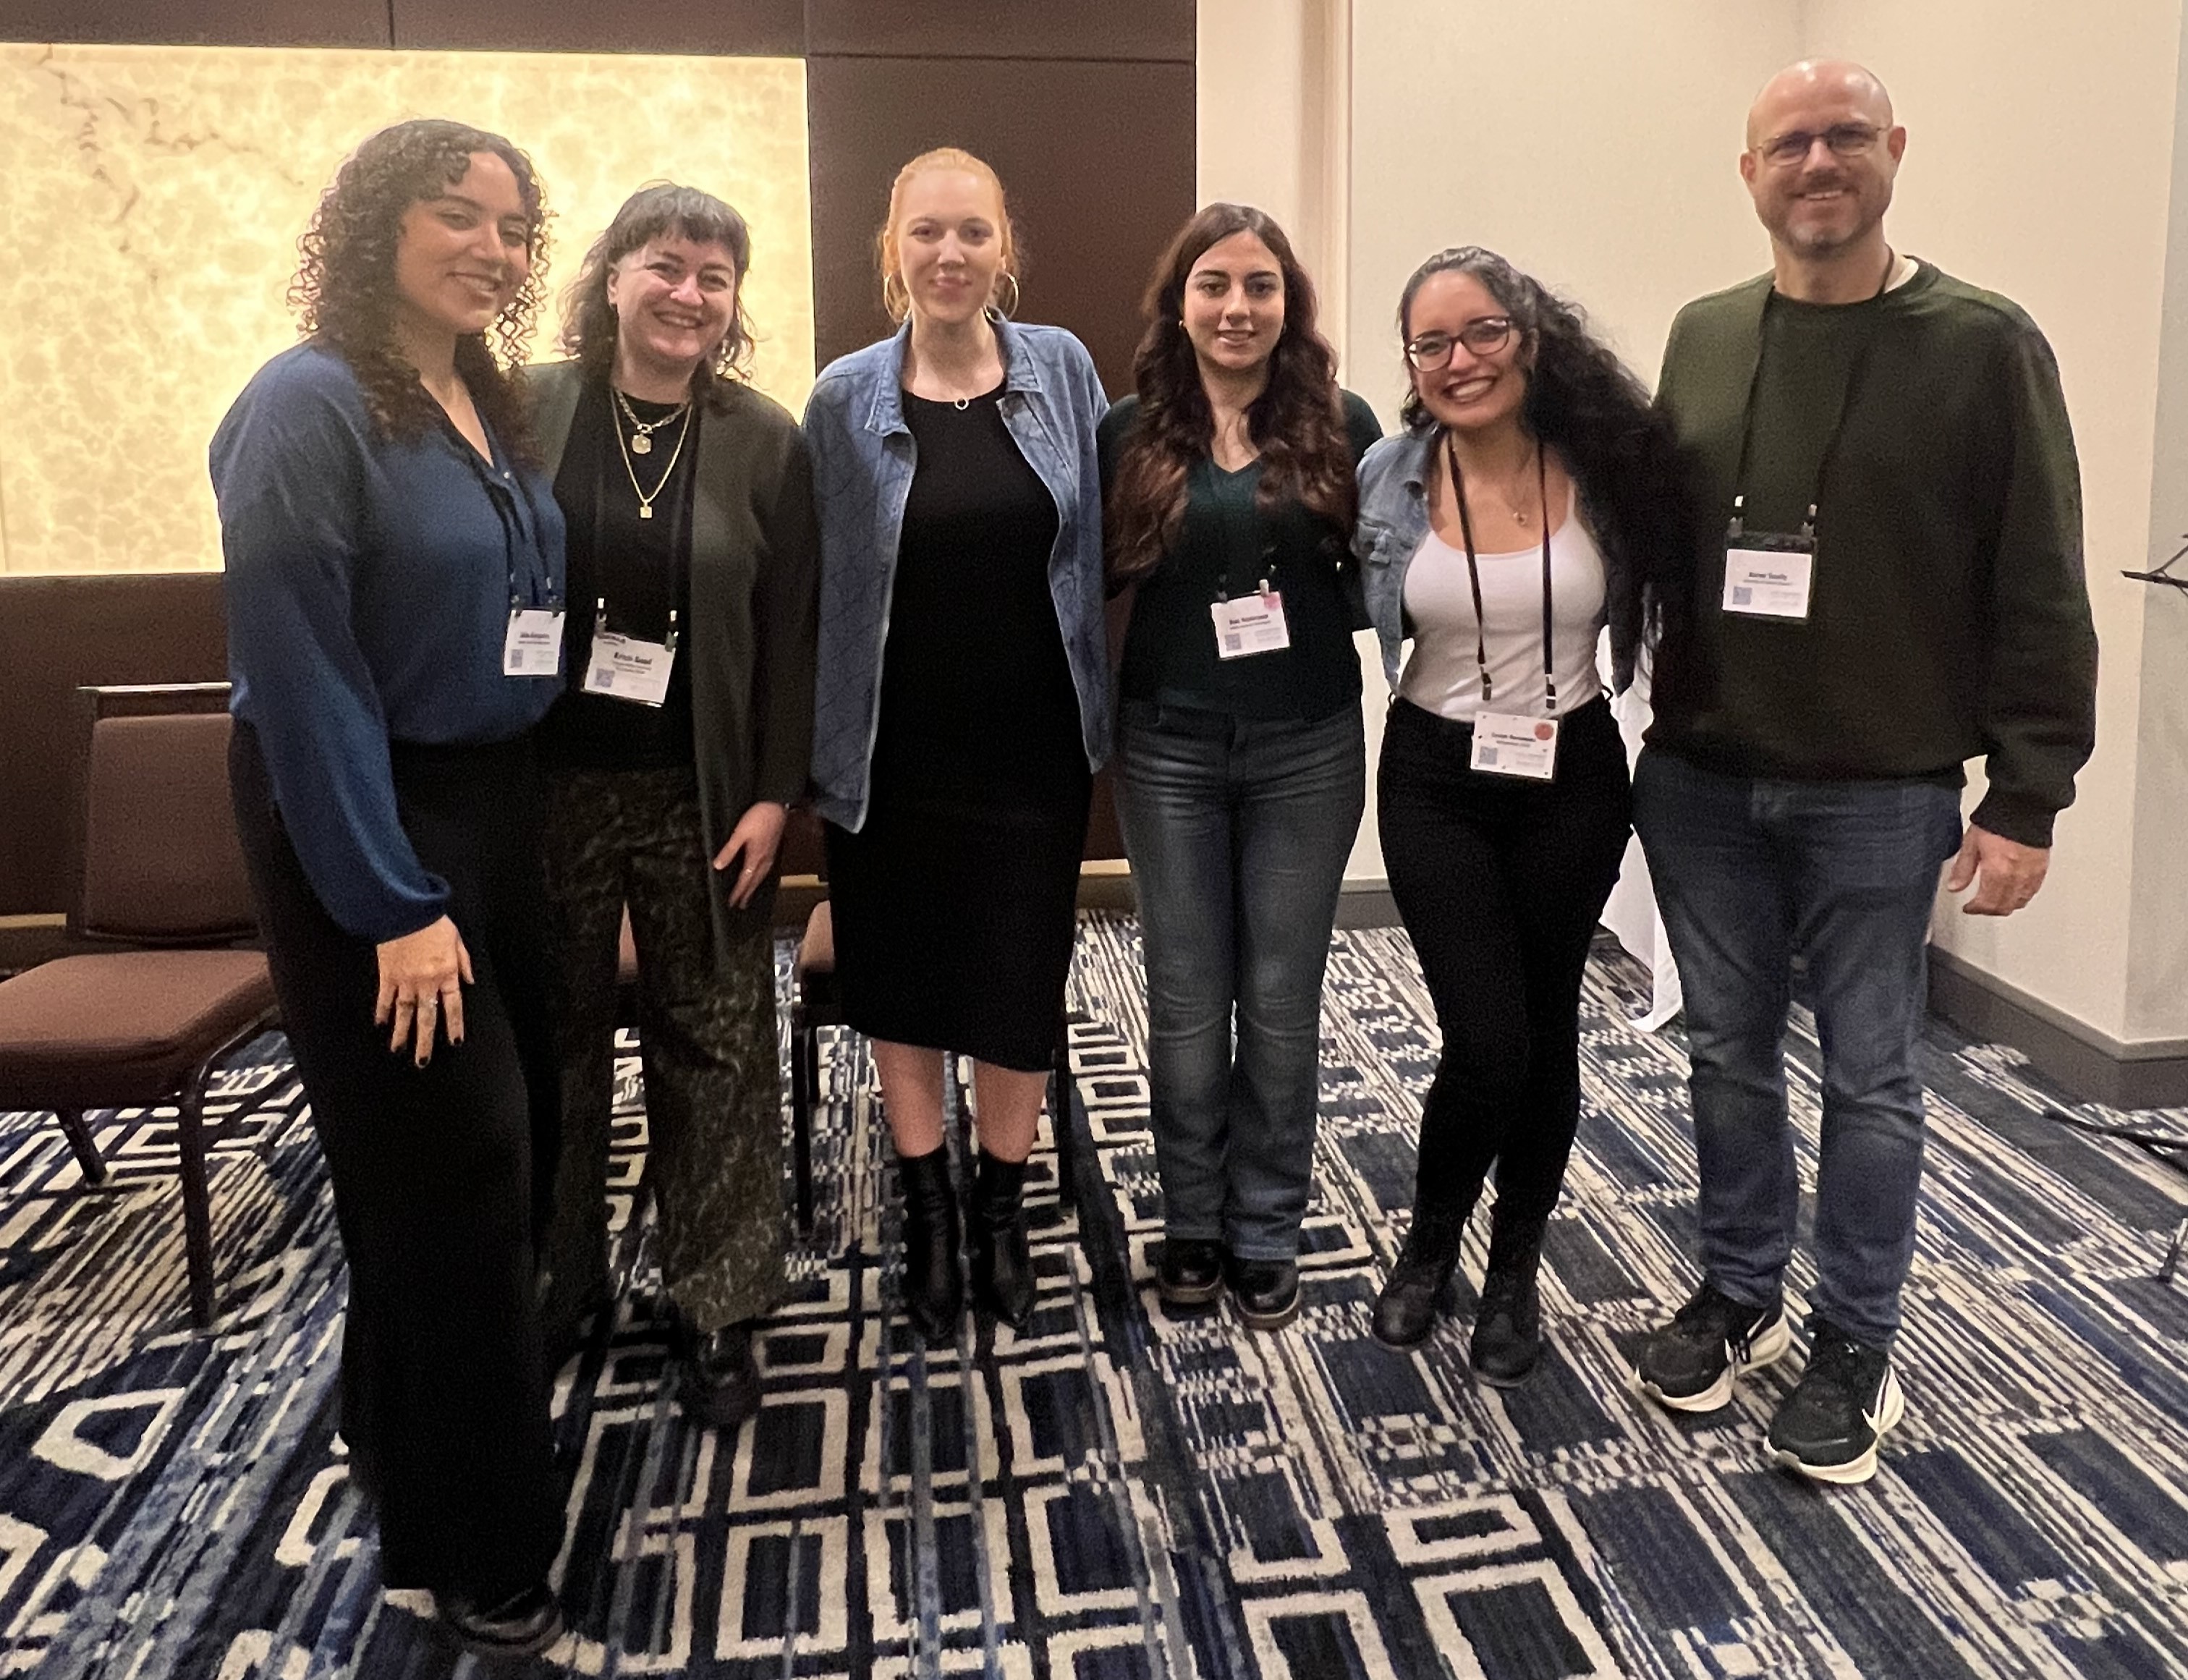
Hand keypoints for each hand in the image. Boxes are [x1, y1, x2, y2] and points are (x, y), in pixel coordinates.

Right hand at [374, 915, 472, 1065]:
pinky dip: (382, 1011)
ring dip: (401, 1033)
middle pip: (426, 1016)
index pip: (453, 1006)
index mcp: (446, 973)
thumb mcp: (457, 940)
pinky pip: (385, 997)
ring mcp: (404, 980)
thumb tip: (469, 983)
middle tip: (422, 1062)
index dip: (454, 1025)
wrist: (405, 909)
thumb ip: (463, 963)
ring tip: (399, 1050)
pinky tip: (381, 1024)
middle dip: (425, 1040)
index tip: (454, 1042)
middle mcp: (426, 982)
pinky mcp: (387, 974)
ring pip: (403, 1012)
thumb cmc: (434, 922)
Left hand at [712, 801, 788, 908]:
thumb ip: (729, 850)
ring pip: (761, 876)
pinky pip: (766, 869)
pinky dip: (761, 877)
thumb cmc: (758, 818)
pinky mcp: (773, 849)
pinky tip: (760, 874)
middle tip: (741, 905)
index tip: (732, 902)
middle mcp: (764, 860)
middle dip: (747, 893)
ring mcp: (770, 855)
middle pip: (754, 881)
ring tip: (749, 894)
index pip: (745, 880)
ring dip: (754, 886)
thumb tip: (718, 866)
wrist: (776, 806)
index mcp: (755, 858)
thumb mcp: (739, 833)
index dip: (738, 892)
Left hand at [1943, 825, 2049, 916]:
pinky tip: (2014, 892)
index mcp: (1997, 872)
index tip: (1969, 907)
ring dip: (2006, 905)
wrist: (2024, 806)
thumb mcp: (1971, 843)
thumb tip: (1954, 887)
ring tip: (1995, 901)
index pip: (1987, 904)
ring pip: (2020, 902)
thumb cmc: (1998, 820)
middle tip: (1980, 906)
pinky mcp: (2042, 868)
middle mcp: (2017, 876)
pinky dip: (2021, 896)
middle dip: (1989, 910)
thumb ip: (1963, 868)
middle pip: (2004, 907)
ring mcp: (2032, 874)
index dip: (1975, 909)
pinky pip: (2032, 891)